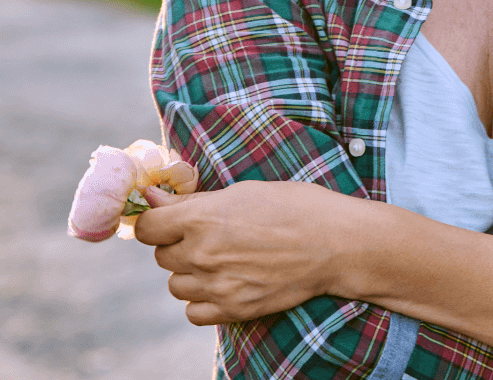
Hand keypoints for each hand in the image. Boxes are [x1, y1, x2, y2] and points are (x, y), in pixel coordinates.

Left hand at [133, 180, 368, 325]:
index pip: (147, 226)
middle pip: (162, 255)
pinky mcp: (232, 310)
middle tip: (211, 234)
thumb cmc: (295, 205)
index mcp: (203, 218)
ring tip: (223, 258)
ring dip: (191, 272)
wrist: (335, 242)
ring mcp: (216, 285)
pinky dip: (203, 299)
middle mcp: (202, 254)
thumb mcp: (245, 191)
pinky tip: (226, 281)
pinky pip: (193, 311)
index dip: (156, 220)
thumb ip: (195, 201)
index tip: (168, 218)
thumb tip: (151, 198)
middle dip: (179, 244)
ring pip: (175, 285)